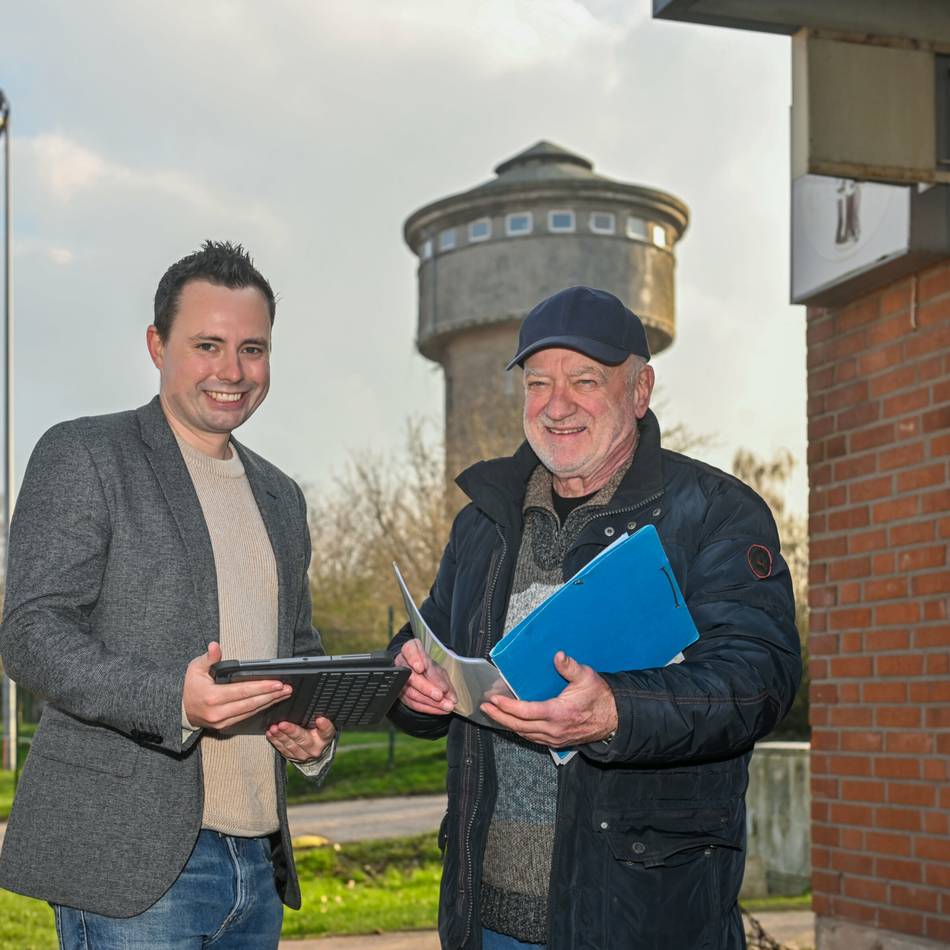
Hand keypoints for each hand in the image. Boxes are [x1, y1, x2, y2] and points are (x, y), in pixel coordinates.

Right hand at [183, 642, 291, 730]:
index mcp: (211, 697)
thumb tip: (215, 646)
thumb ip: (208, 658)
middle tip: (287, 688)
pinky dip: (260, 708)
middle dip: (271, 695)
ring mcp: (222, 721)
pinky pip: (246, 717)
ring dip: (269, 702)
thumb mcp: (195, 668)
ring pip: (251, 711)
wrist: (180, 709)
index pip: (242, 691)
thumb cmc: (190, 686)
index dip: (261, 687)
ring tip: (284, 694)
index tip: (277, 683)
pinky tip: (271, 701)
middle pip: (250, 703)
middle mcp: (218, 712)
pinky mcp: (225, 726)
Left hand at [267, 715, 335, 762]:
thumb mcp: (321, 726)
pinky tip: (270, 733)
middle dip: (291, 731)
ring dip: (280, 736)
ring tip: (274, 728)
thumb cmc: (317, 733)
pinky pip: (282, 749)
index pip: (326, 731)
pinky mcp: (292, 757)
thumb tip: (311, 707)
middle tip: (282, 724)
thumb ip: (316, 718)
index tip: (320, 720)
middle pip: (303, 739)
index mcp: (324, 738)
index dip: (324, 726)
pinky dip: (275, 741)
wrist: (314, 750)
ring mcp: (303, 755)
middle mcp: (315, 748)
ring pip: (290, 745)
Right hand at [394, 639, 456, 715]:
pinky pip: (413, 703)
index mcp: (410, 650)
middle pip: (411, 676)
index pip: (409, 650)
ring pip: (412, 692)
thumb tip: (451, 696)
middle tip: (440, 695)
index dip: (414, 658)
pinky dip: (428, 708)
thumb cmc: (427, 666)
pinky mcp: (400, 694)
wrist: (417, 672)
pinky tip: (439, 709)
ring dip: (430, 701)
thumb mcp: (437, 667)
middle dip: (427, 687)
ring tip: (446, 705)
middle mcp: (402, 664)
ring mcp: (399, 681)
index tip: (421, 668)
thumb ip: (443, 679)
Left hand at [480, 652, 617, 747]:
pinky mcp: (556, 742)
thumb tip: (558, 655)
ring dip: (507, 724)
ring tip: (493, 714)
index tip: (494, 699)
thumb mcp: (587, 677)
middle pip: (519, 726)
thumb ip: (570, 667)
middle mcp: (554, 729)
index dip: (507, 706)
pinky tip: (512, 723)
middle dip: (499, 716)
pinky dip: (519, 730)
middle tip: (485, 708)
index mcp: (558, 713)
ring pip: (524, 734)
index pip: (526, 712)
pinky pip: (532, 738)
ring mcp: (555, 738)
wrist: (613, 719)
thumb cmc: (599, 697)